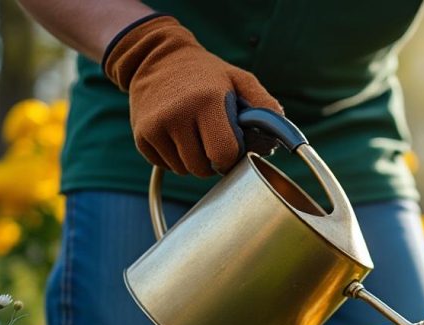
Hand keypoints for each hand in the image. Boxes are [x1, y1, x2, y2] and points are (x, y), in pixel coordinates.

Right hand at [103, 15, 282, 176]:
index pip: (224, 154)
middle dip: (214, 162)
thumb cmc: (204, 72)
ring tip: (196, 136)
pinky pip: (165, 165)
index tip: (233, 149)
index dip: (232, 157)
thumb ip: (263, 103)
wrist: (155, 56)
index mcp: (206, 101)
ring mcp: (155, 126)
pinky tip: (178, 136)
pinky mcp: (141, 134)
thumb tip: (282, 128)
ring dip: (194, 161)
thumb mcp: (238, 78)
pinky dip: (175, 158)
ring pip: (183, 170)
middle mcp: (178, 114)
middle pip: (202, 168)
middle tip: (214, 143)